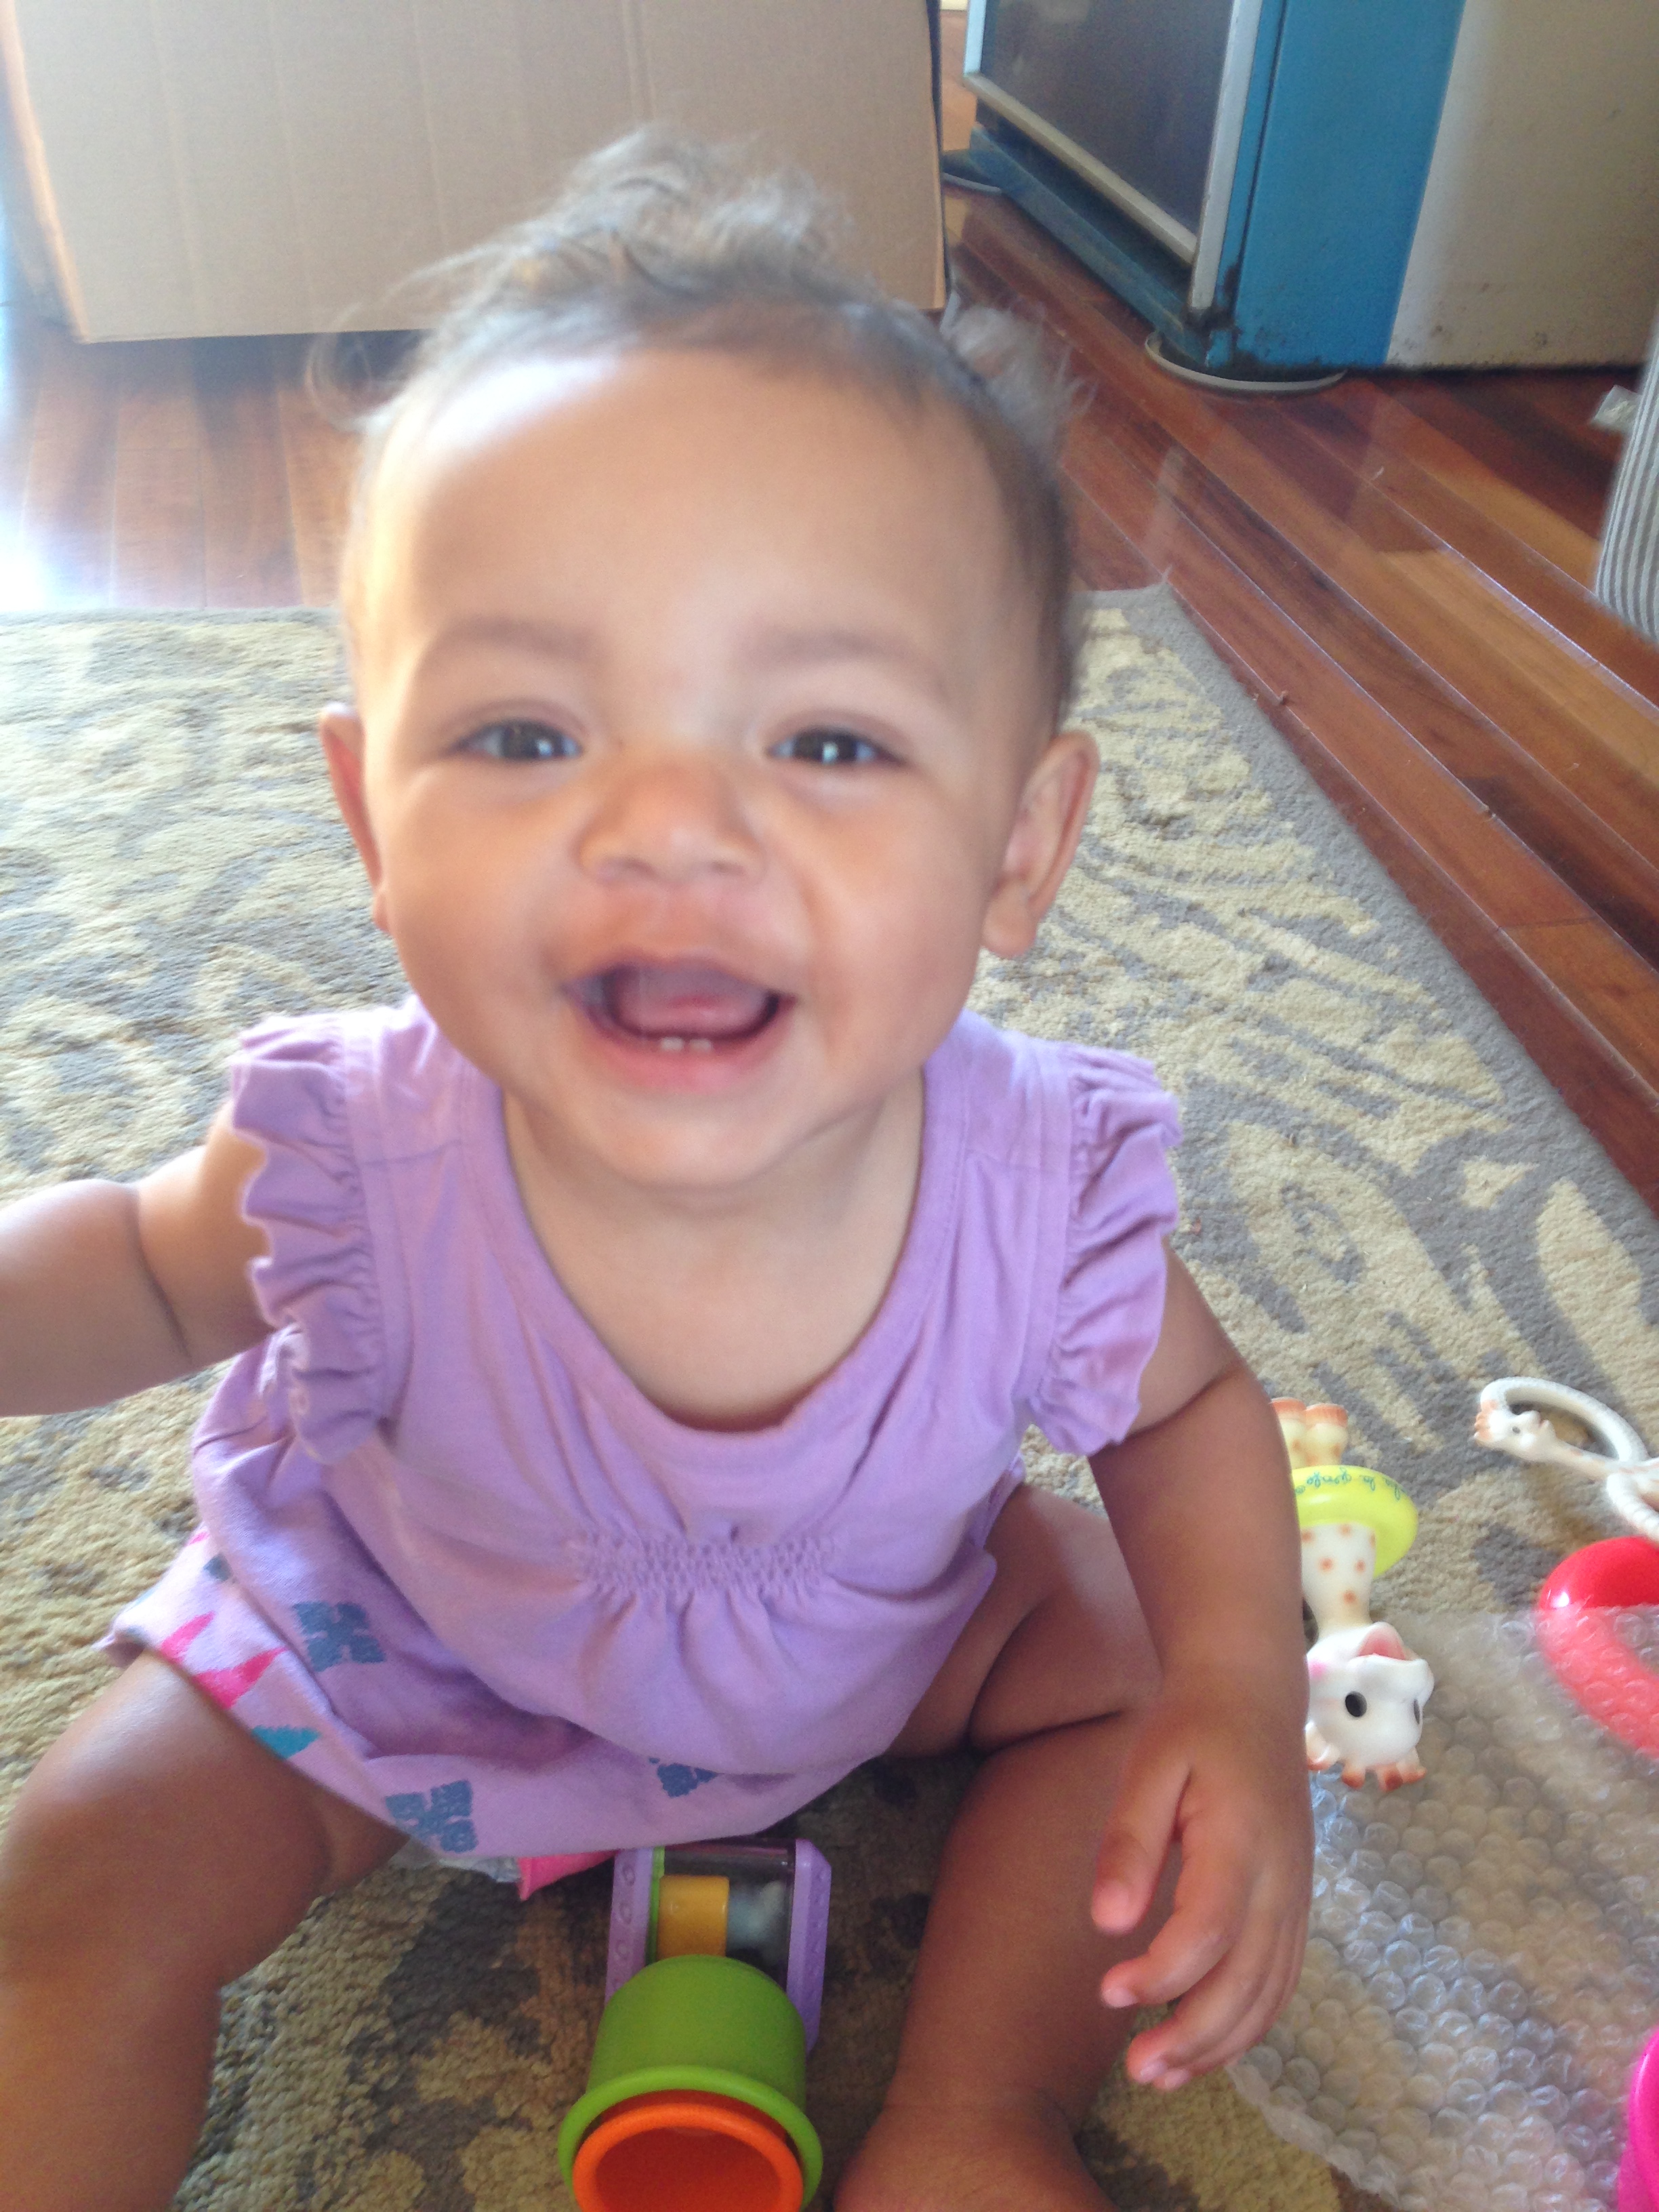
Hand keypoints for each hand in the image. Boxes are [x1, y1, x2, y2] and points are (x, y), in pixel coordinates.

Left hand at [1090, 1667, 1311, 2090]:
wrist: (1253, 1697)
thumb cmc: (1192, 1729)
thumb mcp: (1149, 1767)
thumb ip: (1129, 1842)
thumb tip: (1107, 1923)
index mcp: (1244, 1840)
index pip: (1209, 1930)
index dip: (1162, 1975)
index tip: (1109, 1991)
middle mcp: (1283, 1879)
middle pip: (1249, 1981)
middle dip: (1193, 2036)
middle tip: (1137, 2070)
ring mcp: (1297, 1897)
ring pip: (1271, 1994)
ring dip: (1220, 2045)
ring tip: (1161, 2075)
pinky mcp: (1296, 1906)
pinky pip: (1280, 1981)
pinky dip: (1246, 2025)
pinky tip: (1202, 2047)